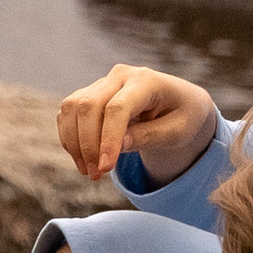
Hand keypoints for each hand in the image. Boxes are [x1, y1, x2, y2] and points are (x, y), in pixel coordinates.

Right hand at [58, 64, 217, 187]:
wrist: (179, 102)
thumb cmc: (184, 116)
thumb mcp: (179, 132)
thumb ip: (150, 137)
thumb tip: (118, 146)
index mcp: (146, 81)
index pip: (117, 108)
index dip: (107, 139)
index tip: (105, 169)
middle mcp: (120, 76)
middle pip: (89, 106)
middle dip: (88, 145)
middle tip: (97, 176)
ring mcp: (102, 83)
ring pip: (72, 107)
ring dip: (74, 142)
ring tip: (89, 172)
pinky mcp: (90, 94)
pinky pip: (68, 112)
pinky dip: (70, 137)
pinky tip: (83, 159)